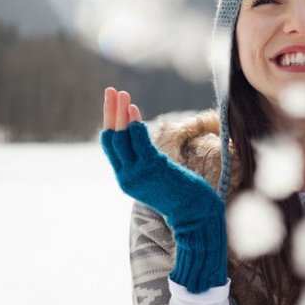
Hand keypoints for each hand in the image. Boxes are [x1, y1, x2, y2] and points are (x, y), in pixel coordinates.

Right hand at [100, 86, 226, 292]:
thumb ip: (147, 162)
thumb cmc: (181, 194)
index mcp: (125, 178)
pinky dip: (134, 124)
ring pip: (122, 138)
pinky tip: (133, 109)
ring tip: (122, 94)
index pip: (110, 146)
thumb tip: (145, 142)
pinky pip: (139, 143)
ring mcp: (138, 174)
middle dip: (110, 112)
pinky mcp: (152, 169)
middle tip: (110, 90)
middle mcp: (127, 177)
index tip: (113, 103)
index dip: (110, 122)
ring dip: (121, 113)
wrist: (195, 213)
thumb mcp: (158, 178)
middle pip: (111, 138)